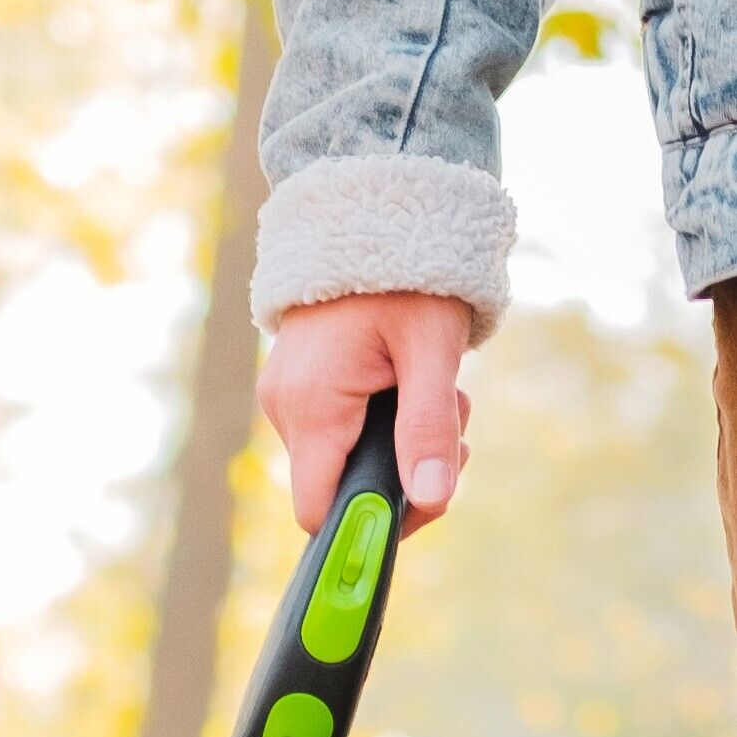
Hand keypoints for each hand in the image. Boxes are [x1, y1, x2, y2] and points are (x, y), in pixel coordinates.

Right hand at [259, 292, 470, 532]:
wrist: (372, 212)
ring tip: (438, 395)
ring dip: (398, 447)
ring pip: (341, 462)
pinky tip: (407, 387)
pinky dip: (377, 425)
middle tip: (452, 435)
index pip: (320, 510)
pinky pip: (335, 433)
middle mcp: (285, 407)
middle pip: (336, 489)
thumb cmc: (407, 276)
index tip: (422, 504)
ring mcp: (284, 398)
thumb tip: (431, 500)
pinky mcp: (295, 388)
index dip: (369, 524)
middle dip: (402, 475)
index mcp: (313, 403)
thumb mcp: (432, 352)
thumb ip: (429, 429)